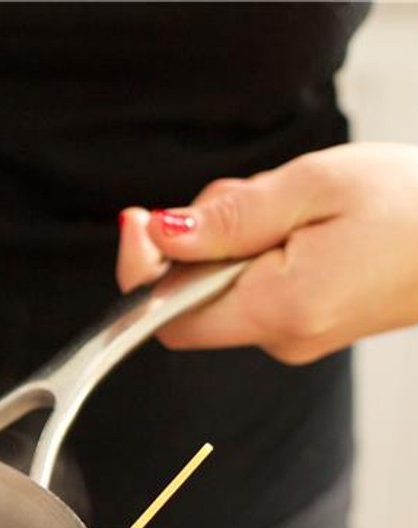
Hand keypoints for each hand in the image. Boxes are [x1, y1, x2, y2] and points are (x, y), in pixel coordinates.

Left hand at [115, 143, 417, 363]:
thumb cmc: (415, 203)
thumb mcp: (315, 187)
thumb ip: (230, 217)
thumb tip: (159, 235)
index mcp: (279, 310)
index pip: (168, 317)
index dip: (145, 271)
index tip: (140, 220)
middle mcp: (283, 338)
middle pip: (192, 299)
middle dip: (198, 243)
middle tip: (251, 196)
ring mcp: (298, 337)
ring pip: (224, 290)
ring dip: (234, 241)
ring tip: (297, 206)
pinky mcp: (310, 323)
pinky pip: (256, 289)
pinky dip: (261, 253)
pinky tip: (308, 225)